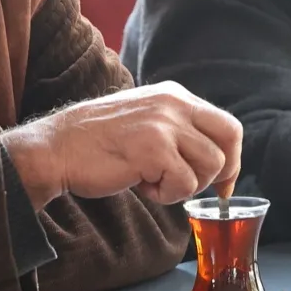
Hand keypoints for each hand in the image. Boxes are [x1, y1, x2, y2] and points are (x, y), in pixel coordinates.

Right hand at [1, 81, 242, 210]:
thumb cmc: (100, 143)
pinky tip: (141, 185)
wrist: (59, 147)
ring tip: (154, 181)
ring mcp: (164, 124)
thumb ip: (178, 130)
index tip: (224, 181)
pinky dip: (165, 195)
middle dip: (222, 172)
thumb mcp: (146, 121)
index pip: (226, 125)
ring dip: (185, 185)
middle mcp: (174, 104)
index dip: (232, 157)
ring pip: (210, 166)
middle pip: (229, 140)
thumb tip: (217, 160)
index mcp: (175, 95)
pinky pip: (184, 184)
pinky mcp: (153, 149)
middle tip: (198, 186)